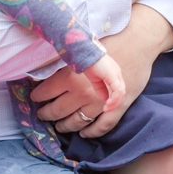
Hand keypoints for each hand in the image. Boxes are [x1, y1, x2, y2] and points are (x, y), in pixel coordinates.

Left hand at [33, 4, 172, 136]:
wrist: (138, 43)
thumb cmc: (110, 40)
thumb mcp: (81, 49)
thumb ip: (64, 61)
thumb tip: (47, 68)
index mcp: (70, 77)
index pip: (46, 92)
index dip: (38, 97)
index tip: (34, 98)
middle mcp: (82, 93)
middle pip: (57, 110)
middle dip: (46, 114)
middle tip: (42, 115)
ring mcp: (99, 104)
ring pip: (76, 122)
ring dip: (65, 126)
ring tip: (59, 126)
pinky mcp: (116, 109)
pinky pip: (101, 127)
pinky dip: (91, 132)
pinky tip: (83, 133)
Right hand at [82, 53, 125, 112]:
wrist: (85, 52)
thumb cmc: (89, 62)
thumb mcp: (95, 78)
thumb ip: (100, 88)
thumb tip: (104, 99)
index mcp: (114, 74)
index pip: (119, 90)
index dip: (114, 100)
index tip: (106, 108)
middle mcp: (117, 74)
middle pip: (122, 92)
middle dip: (115, 103)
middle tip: (107, 110)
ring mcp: (116, 74)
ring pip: (121, 92)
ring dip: (114, 103)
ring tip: (107, 109)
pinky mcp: (113, 75)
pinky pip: (117, 90)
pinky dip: (114, 99)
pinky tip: (107, 103)